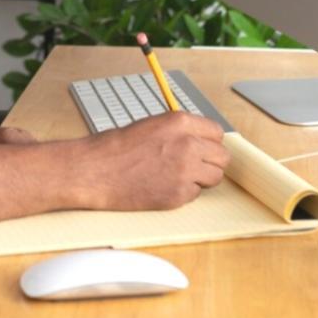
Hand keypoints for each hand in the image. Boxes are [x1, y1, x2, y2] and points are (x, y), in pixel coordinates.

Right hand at [79, 112, 229, 210]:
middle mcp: (188, 144)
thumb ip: (180, 132)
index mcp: (180, 122)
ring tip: (178, 176)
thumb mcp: (153, 125)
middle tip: (193, 165)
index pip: (217, 133)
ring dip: (201, 178)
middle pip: (222, 157)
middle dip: (210, 161)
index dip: (210, 142)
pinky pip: (196, 194)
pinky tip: (163, 186)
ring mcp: (185, 171)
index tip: (203, 148)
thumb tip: (202, 141)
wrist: (95, 171)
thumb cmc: (117, 147)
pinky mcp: (179, 195)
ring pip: (214, 177)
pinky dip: (184, 192)